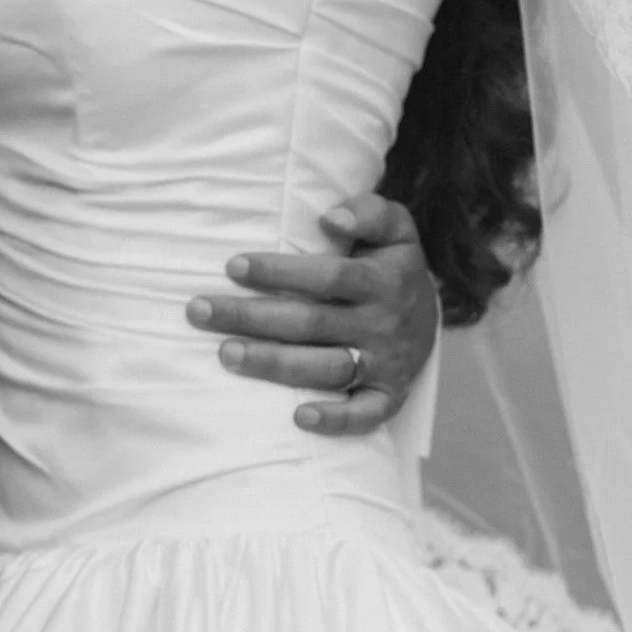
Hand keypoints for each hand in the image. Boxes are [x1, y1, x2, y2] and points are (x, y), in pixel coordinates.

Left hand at [185, 191, 440, 434]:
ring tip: (226, 354)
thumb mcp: (395, 228)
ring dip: (275, 364)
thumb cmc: (392, 266)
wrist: (430, 318)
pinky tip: (300, 419)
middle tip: (200, 311)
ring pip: (328, 368)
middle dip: (252, 318)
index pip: (329, 276)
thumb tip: (331, 219)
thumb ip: (370, 212)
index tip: (233, 266)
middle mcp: (382, 324)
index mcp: (383, 280)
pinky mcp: (389, 396)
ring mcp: (385, 363)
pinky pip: (366, 414)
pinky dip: (337, 420)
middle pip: (313, 323)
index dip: (281, 271)